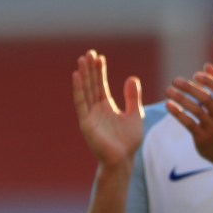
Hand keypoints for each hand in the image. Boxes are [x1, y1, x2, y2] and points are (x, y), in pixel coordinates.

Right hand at [72, 50, 143, 165]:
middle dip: (90, 69)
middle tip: (89, 52)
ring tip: (82, 59)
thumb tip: (132, 77)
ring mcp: (89, 115)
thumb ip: (133, 98)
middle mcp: (96, 109)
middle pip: (91, 84)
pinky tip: (77, 76)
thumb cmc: (128, 141)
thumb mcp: (135, 115)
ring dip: (83, 75)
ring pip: (85, 91)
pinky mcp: (86, 123)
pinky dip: (78, 90)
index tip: (99, 56)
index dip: (99, 71)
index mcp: (106, 106)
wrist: (122, 160)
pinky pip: (81, 103)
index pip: (101, 84)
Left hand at [165, 64, 212, 164]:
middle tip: (175, 80)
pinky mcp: (202, 138)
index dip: (209, 81)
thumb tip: (207, 65)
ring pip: (196, 110)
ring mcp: (212, 128)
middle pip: (206, 99)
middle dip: (189, 88)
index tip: (196, 75)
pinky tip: (168, 105)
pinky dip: (177, 113)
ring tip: (168, 91)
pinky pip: (189, 123)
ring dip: (180, 99)